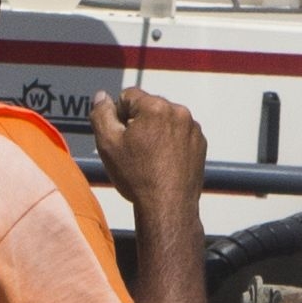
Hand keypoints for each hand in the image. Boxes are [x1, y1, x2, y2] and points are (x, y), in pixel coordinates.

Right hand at [96, 85, 210, 220]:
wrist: (168, 206)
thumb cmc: (137, 177)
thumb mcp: (108, 144)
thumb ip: (101, 114)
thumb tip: (102, 97)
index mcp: (155, 107)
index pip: (127, 96)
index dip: (118, 117)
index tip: (121, 139)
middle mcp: (178, 111)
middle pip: (148, 107)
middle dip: (138, 123)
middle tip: (134, 152)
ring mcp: (192, 128)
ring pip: (164, 121)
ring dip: (155, 133)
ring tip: (149, 160)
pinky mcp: (200, 143)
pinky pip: (179, 134)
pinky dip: (170, 143)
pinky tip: (163, 164)